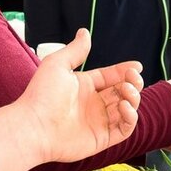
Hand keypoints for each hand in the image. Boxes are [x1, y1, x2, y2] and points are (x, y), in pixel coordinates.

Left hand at [19, 29, 143, 162]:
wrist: (33, 127)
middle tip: (133, 79)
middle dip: (132, 83)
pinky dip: (131, 118)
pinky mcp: (102, 139)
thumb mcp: (58, 64)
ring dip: (133, 99)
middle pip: (121, 92)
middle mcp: (93, 104)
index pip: (111, 77)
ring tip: (128, 91)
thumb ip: (76, 50)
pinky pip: (124, 129)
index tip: (137, 66)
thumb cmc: (42, 95)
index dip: (125, 71)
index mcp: (84, 86)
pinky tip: (125, 106)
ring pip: (126, 109)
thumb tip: (85, 31)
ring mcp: (98, 122)